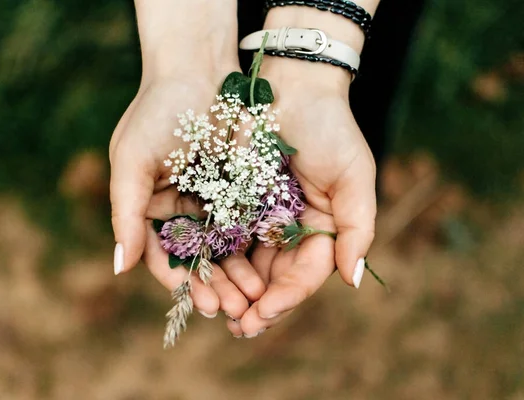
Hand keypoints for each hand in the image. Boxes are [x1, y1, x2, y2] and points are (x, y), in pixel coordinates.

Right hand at [110, 74, 265, 318]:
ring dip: (238, 276)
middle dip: (215, 287)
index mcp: (151, 208)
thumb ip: (126, 214)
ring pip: (226, 248)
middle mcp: (181, 210)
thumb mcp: (132, 162)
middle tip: (233, 312)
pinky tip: (268, 268)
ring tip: (255, 299)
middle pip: (198, 260)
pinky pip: (247, 224)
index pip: (164, 257)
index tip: (201, 303)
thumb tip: (119, 268)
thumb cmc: (156, 112)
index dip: (182, 283)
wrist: (197, 69)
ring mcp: (211, 200)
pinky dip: (255, 247)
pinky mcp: (239, 188)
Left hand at [227, 59, 376, 336]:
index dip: (287, 297)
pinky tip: (202, 277)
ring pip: (246, 264)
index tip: (264, 314)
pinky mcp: (232, 201)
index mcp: (322, 229)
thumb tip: (352, 279)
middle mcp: (290, 229)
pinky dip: (214, 259)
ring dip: (233, 290)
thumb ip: (358, 228)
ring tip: (215, 311)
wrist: (292, 85)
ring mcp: (260, 217)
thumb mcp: (354, 176)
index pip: (306, 274)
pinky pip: (222, 236)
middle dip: (257, 304)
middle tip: (238, 327)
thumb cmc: (330, 128)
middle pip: (274, 278)